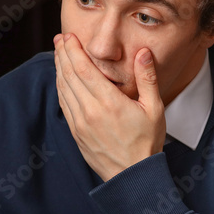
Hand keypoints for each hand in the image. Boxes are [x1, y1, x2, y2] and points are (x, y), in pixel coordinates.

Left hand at [54, 33, 165, 181]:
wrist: (132, 176)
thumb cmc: (147, 143)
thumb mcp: (154, 109)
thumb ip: (147, 78)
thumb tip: (143, 52)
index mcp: (109, 103)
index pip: (84, 69)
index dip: (73, 50)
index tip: (69, 36)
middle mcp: (90, 111)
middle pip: (69, 76)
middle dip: (63, 54)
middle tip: (60, 38)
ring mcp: (80, 123)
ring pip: (63, 89)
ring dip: (59, 69)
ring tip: (59, 53)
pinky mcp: (76, 133)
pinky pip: (64, 104)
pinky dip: (61, 87)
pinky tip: (62, 79)